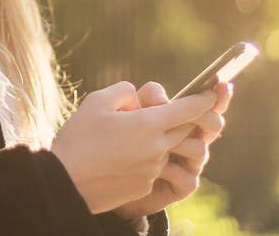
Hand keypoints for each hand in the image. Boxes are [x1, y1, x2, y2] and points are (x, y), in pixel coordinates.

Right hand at [50, 81, 216, 213]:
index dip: (204, 99)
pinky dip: (144, 159)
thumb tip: (138, 98)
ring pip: (166, 149)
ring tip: (130, 137)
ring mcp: (152, 170)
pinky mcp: (145, 186)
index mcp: (147, 124)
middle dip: (184, 119)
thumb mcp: (95, 102)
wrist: (65, 182)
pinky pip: (153, 168)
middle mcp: (157, 148)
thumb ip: (124, 92)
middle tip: (175, 110)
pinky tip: (119, 158)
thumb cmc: (77, 139)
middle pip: (184, 129)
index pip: (188, 109)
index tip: (213, 92)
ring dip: (159, 140)